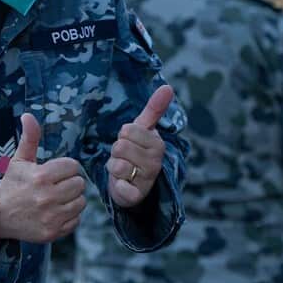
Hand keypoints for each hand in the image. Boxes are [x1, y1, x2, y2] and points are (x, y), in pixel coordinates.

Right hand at [0, 113, 86, 242]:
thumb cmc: (11, 185)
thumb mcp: (19, 160)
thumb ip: (29, 138)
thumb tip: (28, 115)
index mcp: (41, 176)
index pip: (74, 167)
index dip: (65, 168)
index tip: (53, 173)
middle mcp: (47, 197)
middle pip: (79, 184)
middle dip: (69, 183)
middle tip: (55, 186)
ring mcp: (51, 216)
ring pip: (80, 202)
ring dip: (71, 200)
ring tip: (55, 199)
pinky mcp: (53, 232)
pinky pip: (76, 220)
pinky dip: (68, 217)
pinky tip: (54, 213)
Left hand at [106, 85, 172, 207]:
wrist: (134, 185)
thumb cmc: (137, 152)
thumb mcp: (144, 130)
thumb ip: (154, 109)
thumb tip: (168, 86)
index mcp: (157, 144)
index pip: (127, 130)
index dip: (123, 136)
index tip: (130, 143)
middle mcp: (155, 161)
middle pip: (120, 146)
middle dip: (116, 152)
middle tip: (124, 158)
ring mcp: (147, 180)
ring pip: (116, 165)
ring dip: (114, 167)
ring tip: (123, 171)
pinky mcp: (136, 196)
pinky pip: (118, 185)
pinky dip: (116, 185)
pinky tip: (123, 184)